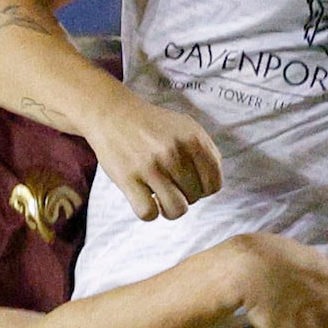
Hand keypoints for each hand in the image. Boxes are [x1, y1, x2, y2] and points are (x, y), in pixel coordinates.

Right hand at [86, 94, 223, 220]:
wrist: (113, 114)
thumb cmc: (151, 125)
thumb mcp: (186, 127)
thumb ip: (206, 151)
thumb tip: (213, 183)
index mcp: (194, 139)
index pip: (214, 184)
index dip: (203, 188)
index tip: (189, 183)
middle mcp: (175, 152)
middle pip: (195, 198)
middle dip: (184, 195)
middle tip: (169, 184)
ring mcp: (151, 166)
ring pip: (176, 210)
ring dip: (169, 209)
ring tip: (160, 196)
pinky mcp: (128, 179)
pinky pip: (148, 213)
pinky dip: (148, 212)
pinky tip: (144, 198)